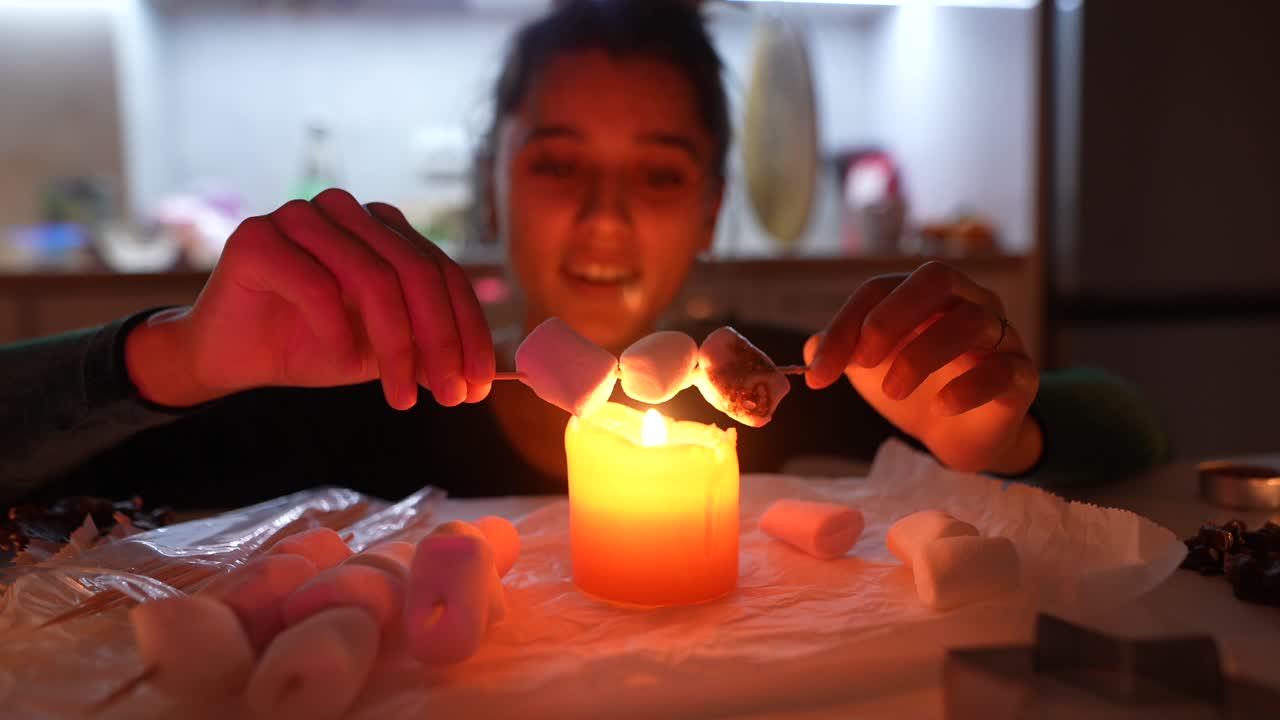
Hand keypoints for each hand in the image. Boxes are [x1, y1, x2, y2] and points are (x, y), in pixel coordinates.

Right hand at [125, 189, 494, 409]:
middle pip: (416, 272)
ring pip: (373, 278)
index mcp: (384, 227)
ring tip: (403, 395)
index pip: (443, 272)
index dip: (469, 329)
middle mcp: (347, 211)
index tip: (480, 384)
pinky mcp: (257, 238)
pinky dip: (338, 330)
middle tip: (451, 396)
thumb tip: (496, 370)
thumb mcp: (385, 349)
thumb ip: (432, 346)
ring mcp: (300, 217)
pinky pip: (316, 284)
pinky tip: (344, 359)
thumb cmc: (312, 345)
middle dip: (441, 341)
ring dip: (397, 345)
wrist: (232, 357)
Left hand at [803, 262, 1040, 473]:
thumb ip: (839, 355)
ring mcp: (1001, 337)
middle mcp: (969, 303)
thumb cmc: (915, 390)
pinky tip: (940, 407)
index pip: (882, 288)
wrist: (960, 437)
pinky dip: (968, 387)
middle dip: (893, 316)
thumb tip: (809, 349)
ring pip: (971, 322)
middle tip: (863, 362)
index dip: (847, 325)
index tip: (819, 371)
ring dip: (922, 355)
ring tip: (893, 392)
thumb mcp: (869, 372)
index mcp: (926, 295)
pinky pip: (1004, 370)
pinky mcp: (1021, 377)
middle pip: (938, 280)